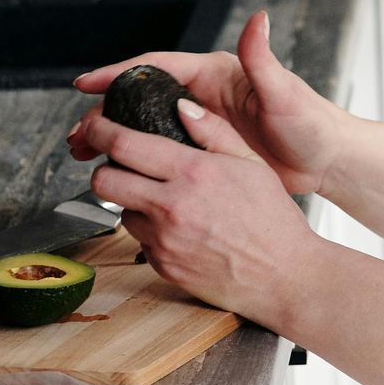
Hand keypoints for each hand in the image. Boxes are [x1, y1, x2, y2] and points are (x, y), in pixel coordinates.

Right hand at [66, 11, 348, 196]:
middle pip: (141, 98)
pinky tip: (119, 173)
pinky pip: (163, 152)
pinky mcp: (207, 150)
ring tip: (84, 153)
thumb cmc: (312, 123)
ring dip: (114, 137)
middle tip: (78, 133)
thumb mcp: (283, 92)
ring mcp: (203, 123)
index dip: (118, 74)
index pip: (156, 67)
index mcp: (216, 73)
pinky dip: (137, 159)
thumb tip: (259, 17)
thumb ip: (263, 58)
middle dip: (105, 112)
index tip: (85, 84)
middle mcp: (204, 95)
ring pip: (146, 126)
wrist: (328, 161)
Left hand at [83, 97, 326, 329]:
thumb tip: (182, 108)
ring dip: (134, 203)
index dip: (100, 130)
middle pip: (104, 180)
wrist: (285, 276)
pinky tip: (184, 231)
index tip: (98, 126)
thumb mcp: (253, 164)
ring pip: (122, 213)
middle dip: (104, 168)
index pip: (124, 144)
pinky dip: (154, 233)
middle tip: (121, 166)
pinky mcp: (163, 267)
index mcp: (194, 173)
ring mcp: (164, 241)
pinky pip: (142, 242)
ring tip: (167, 204)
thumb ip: (215, 132)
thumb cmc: (274, 221)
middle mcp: (172, 207)